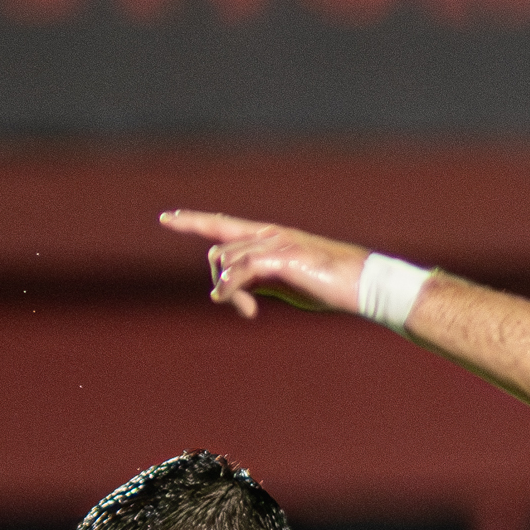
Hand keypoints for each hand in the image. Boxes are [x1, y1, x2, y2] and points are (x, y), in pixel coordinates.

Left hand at [160, 210, 367, 320]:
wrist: (362, 284)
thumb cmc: (328, 285)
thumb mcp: (285, 284)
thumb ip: (258, 280)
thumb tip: (232, 289)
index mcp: (269, 236)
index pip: (222, 225)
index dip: (193, 222)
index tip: (167, 218)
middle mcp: (269, 234)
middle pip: (219, 251)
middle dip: (218, 281)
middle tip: (241, 310)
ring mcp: (276, 243)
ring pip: (227, 261)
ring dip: (229, 292)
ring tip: (248, 311)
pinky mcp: (283, 258)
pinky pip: (242, 270)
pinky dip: (233, 288)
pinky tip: (241, 306)